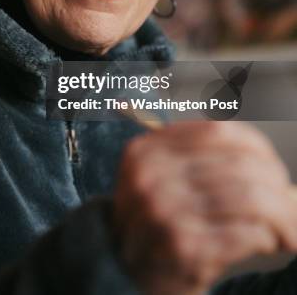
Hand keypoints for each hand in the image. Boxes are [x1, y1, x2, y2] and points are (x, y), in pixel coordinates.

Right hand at [114, 121, 296, 294]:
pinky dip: (267, 237)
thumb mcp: (160, 176)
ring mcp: (166, 211)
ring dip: (282, 217)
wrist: (124, 272)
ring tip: (288, 229)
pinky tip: (269, 242)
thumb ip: (199, 158)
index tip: (274, 167)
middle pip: (239, 165)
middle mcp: (151, 175)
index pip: (217, 133)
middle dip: (277, 186)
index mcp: (147, 149)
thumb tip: (267, 160)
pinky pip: (247, 233)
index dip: (257, 147)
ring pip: (250, 199)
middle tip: (290, 205)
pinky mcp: (185, 247)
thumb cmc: (156, 222)